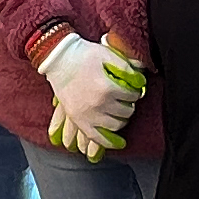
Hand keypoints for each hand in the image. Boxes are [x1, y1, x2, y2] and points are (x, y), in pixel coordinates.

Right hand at [40, 33, 145, 157]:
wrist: (58, 59)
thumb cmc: (82, 55)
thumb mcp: (108, 55)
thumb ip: (127, 68)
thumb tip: (141, 81)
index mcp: (107, 88)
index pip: (132, 96)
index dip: (135, 92)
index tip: (132, 89)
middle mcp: (98, 104)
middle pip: (125, 112)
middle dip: (129, 105)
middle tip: (125, 99)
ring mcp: (87, 114)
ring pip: (115, 126)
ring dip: (121, 119)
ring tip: (119, 111)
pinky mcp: (77, 119)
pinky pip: (96, 137)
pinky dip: (108, 142)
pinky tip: (117, 143)